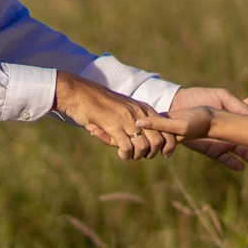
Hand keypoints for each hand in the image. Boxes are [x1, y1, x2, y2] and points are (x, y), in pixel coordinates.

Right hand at [53, 70, 175, 160]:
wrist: (78, 92)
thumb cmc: (98, 102)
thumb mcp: (122, 108)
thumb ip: (133, 119)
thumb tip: (142, 134)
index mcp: (143, 108)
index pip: (166, 129)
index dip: (168, 145)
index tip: (164, 153)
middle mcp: (138, 113)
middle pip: (158, 140)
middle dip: (151, 153)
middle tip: (140, 155)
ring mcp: (126, 119)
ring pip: (144, 146)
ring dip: (137, 155)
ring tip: (128, 154)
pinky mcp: (113, 126)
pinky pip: (127, 148)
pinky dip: (125, 155)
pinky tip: (121, 153)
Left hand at [166, 86, 247, 168]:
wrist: (177, 106)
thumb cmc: (200, 97)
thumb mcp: (223, 97)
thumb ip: (240, 107)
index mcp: (237, 118)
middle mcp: (232, 131)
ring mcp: (222, 141)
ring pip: (241, 152)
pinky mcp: (211, 150)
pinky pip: (225, 159)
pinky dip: (233, 163)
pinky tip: (241, 166)